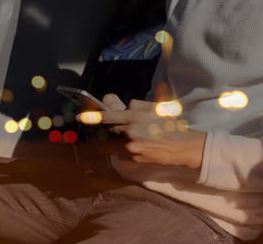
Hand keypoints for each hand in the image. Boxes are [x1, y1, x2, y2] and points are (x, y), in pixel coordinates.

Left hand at [77, 94, 206, 168]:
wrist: (182, 146)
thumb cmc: (171, 125)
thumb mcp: (155, 108)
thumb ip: (136, 105)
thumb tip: (120, 106)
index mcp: (136, 116)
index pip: (108, 116)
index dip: (92, 117)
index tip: (80, 117)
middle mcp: (131, 132)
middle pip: (108, 128)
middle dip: (105, 125)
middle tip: (105, 123)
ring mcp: (131, 146)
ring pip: (111, 140)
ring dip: (110, 136)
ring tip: (119, 133)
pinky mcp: (133, 157)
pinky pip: (117, 150)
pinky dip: (115, 145)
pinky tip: (122, 142)